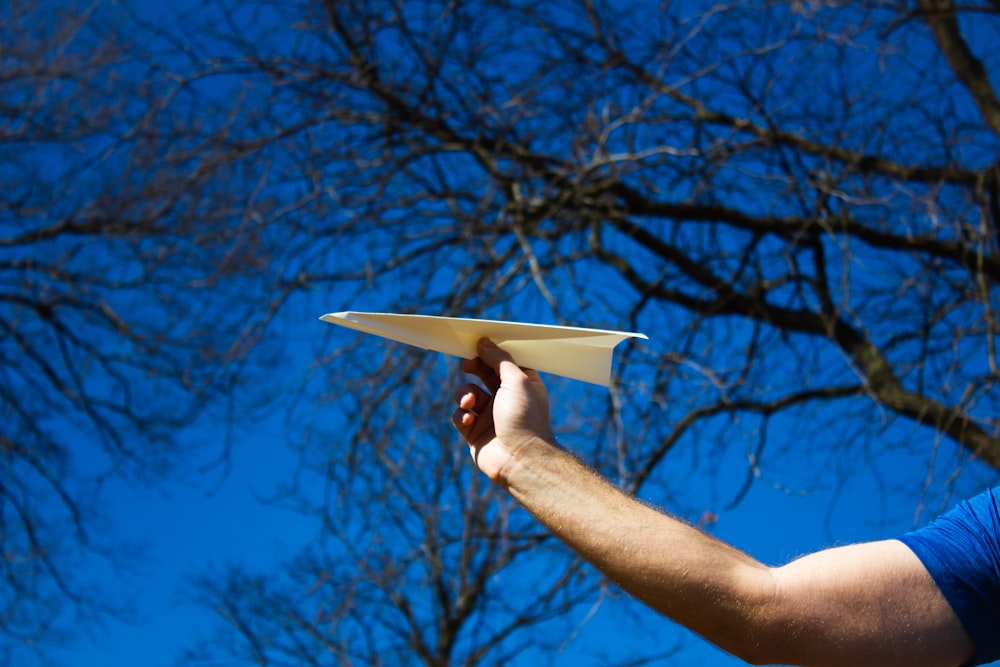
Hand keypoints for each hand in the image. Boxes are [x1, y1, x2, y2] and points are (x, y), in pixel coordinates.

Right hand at [452, 338, 555, 483]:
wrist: (520, 461)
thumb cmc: (525, 419)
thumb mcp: (516, 380)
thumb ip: (499, 359)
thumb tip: (484, 343)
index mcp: (522, 385)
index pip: (504, 362)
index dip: (491, 353)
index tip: (478, 345)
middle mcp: (506, 399)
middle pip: (484, 375)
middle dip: (474, 369)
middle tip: (467, 365)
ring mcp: (490, 416)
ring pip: (468, 394)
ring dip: (465, 394)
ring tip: (470, 403)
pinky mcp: (475, 432)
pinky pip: (460, 415)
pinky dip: (461, 414)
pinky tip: (468, 419)